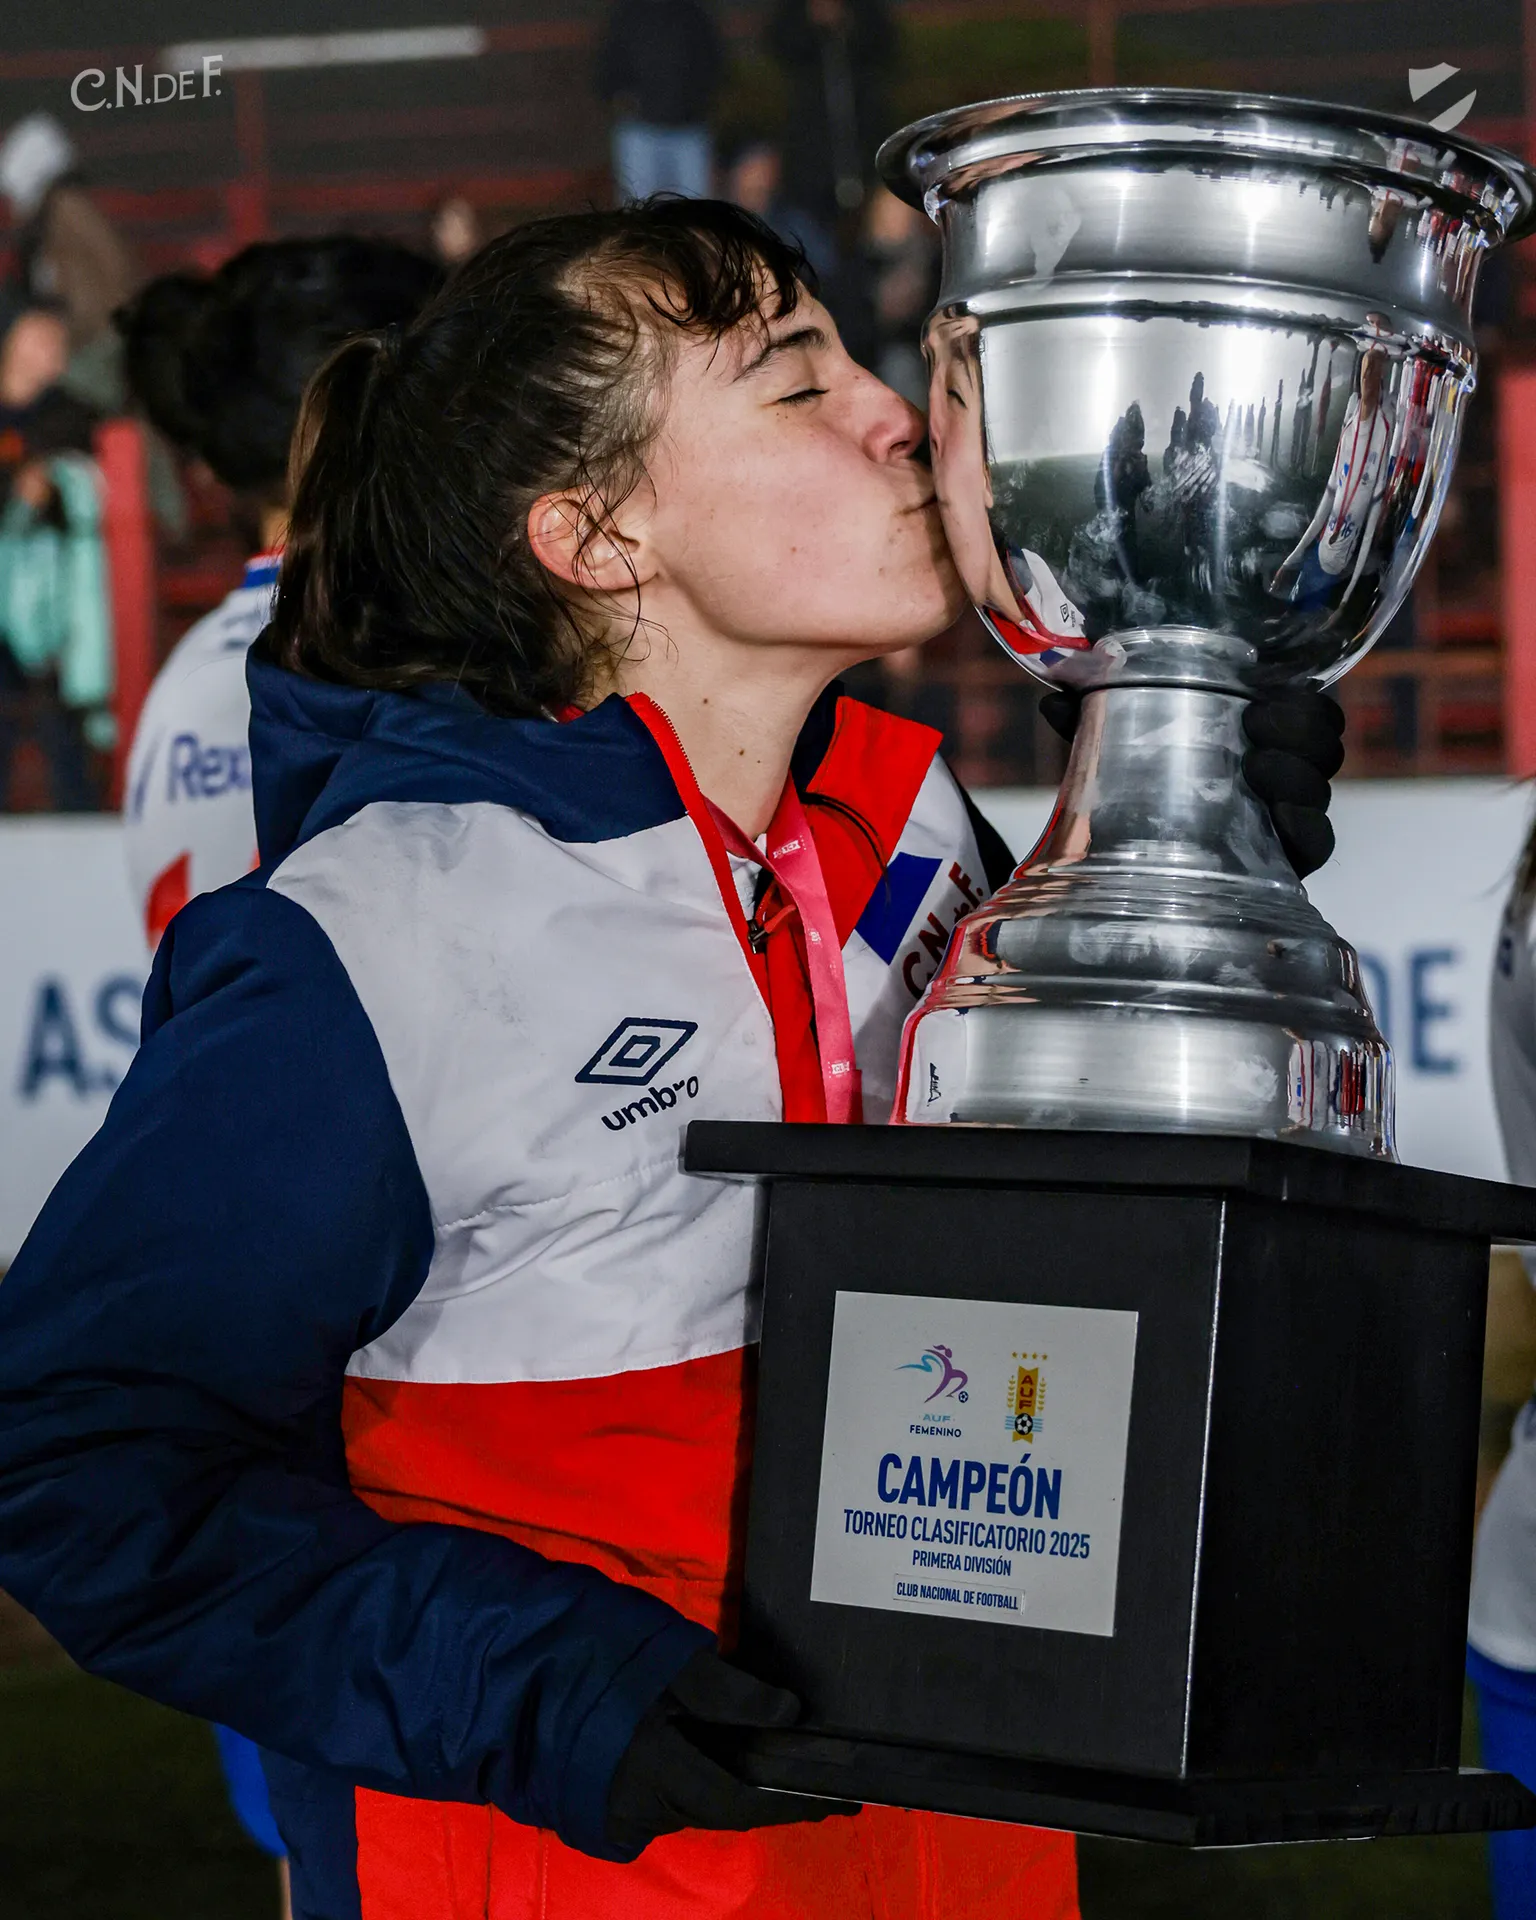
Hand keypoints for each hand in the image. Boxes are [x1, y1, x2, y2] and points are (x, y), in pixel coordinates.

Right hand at [605, 1649, 858, 1858]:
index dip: (792, 1804)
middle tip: (814, 1783)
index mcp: (657, 1770)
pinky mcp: (601, 1811)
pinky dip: (694, 1785)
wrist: (518, 1658)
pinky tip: (713, 1761)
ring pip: (691, 1806)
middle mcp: (639, 1808)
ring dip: (730, 1787)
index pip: (740, 1803)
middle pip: (719, 1809)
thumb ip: (729, 1690)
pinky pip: (663, 1804)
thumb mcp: (669, 1656)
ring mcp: (617, 1814)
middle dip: (768, 1798)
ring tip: (772, 1766)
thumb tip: (789, 1713)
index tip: (841, 1801)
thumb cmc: (594, 1649)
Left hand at [1038, 687, 1345, 878]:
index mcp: (1256, 740)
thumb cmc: (1134, 793)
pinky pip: (1316, 847)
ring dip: (1298, 776)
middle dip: (1302, 732)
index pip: (1309, 713)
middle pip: (1324, 748)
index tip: (1259, 700)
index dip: (1301, 703)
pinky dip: (1306, 828)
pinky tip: (1282, 818)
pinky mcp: (1281, 868)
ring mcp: (1283, 826)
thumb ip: (1091, 722)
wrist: (1123, 869)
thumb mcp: (1113, 752)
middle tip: (1256, 726)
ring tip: (1257, 768)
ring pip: (1320, 793)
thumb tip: (1054, 698)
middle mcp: (1280, 782)